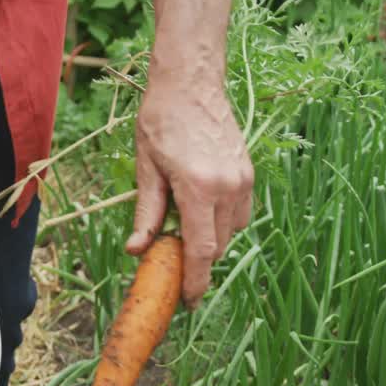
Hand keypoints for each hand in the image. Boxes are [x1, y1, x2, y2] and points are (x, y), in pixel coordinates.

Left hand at [125, 71, 253, 307]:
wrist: (191, 83)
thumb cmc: (161, 121)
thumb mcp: (146, 169)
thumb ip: (146, 213)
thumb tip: (136, 250)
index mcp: (198, 188)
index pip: (202, 251)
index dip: (196, 281)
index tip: (189, 301)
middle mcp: (227, 187)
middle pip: (217, 246)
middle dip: (198, 260)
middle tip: (173, 259)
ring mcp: (243, 179)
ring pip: (231, 231)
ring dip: (211, 238)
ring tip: (185, 224)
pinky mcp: (248, 172)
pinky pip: (240, 212)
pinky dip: (222, 220)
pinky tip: (202, 207)